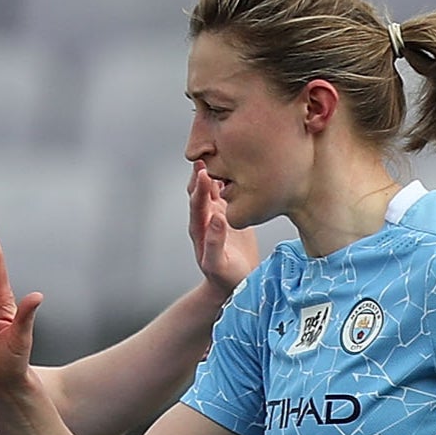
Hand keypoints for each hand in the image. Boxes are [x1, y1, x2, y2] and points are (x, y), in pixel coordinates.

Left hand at [188, 162, 258, 294]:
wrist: (235, 283)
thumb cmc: (224, 278)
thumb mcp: (217, 265)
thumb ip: (214, 243)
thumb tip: (217, 218)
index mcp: (199, 228)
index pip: (196, 203)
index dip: (199, 187)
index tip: (203, 171)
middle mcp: (205, 217)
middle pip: (200, 188)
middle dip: (203, 170)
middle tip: (210, 151)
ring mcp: (217, 212)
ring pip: (213, 185)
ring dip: (216, 170)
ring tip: (225, 152)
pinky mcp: (230, 211)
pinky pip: (227, 190)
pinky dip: (229, 177)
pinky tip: (239, 166)